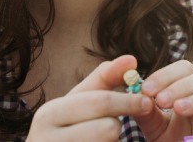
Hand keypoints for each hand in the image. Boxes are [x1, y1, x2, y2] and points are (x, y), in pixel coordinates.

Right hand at [27, 55, 153, 140]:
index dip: (128, 101)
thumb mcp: (82, 100)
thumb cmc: (70, 125)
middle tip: (132, 122)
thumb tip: (131, 59)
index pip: (100, 101)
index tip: (147, 102)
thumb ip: (105, 79)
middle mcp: (45, 138)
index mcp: (50, 113)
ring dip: (113, 141)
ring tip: (100, 138)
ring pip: (109, 141)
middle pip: (108, 128)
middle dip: (121, 124)